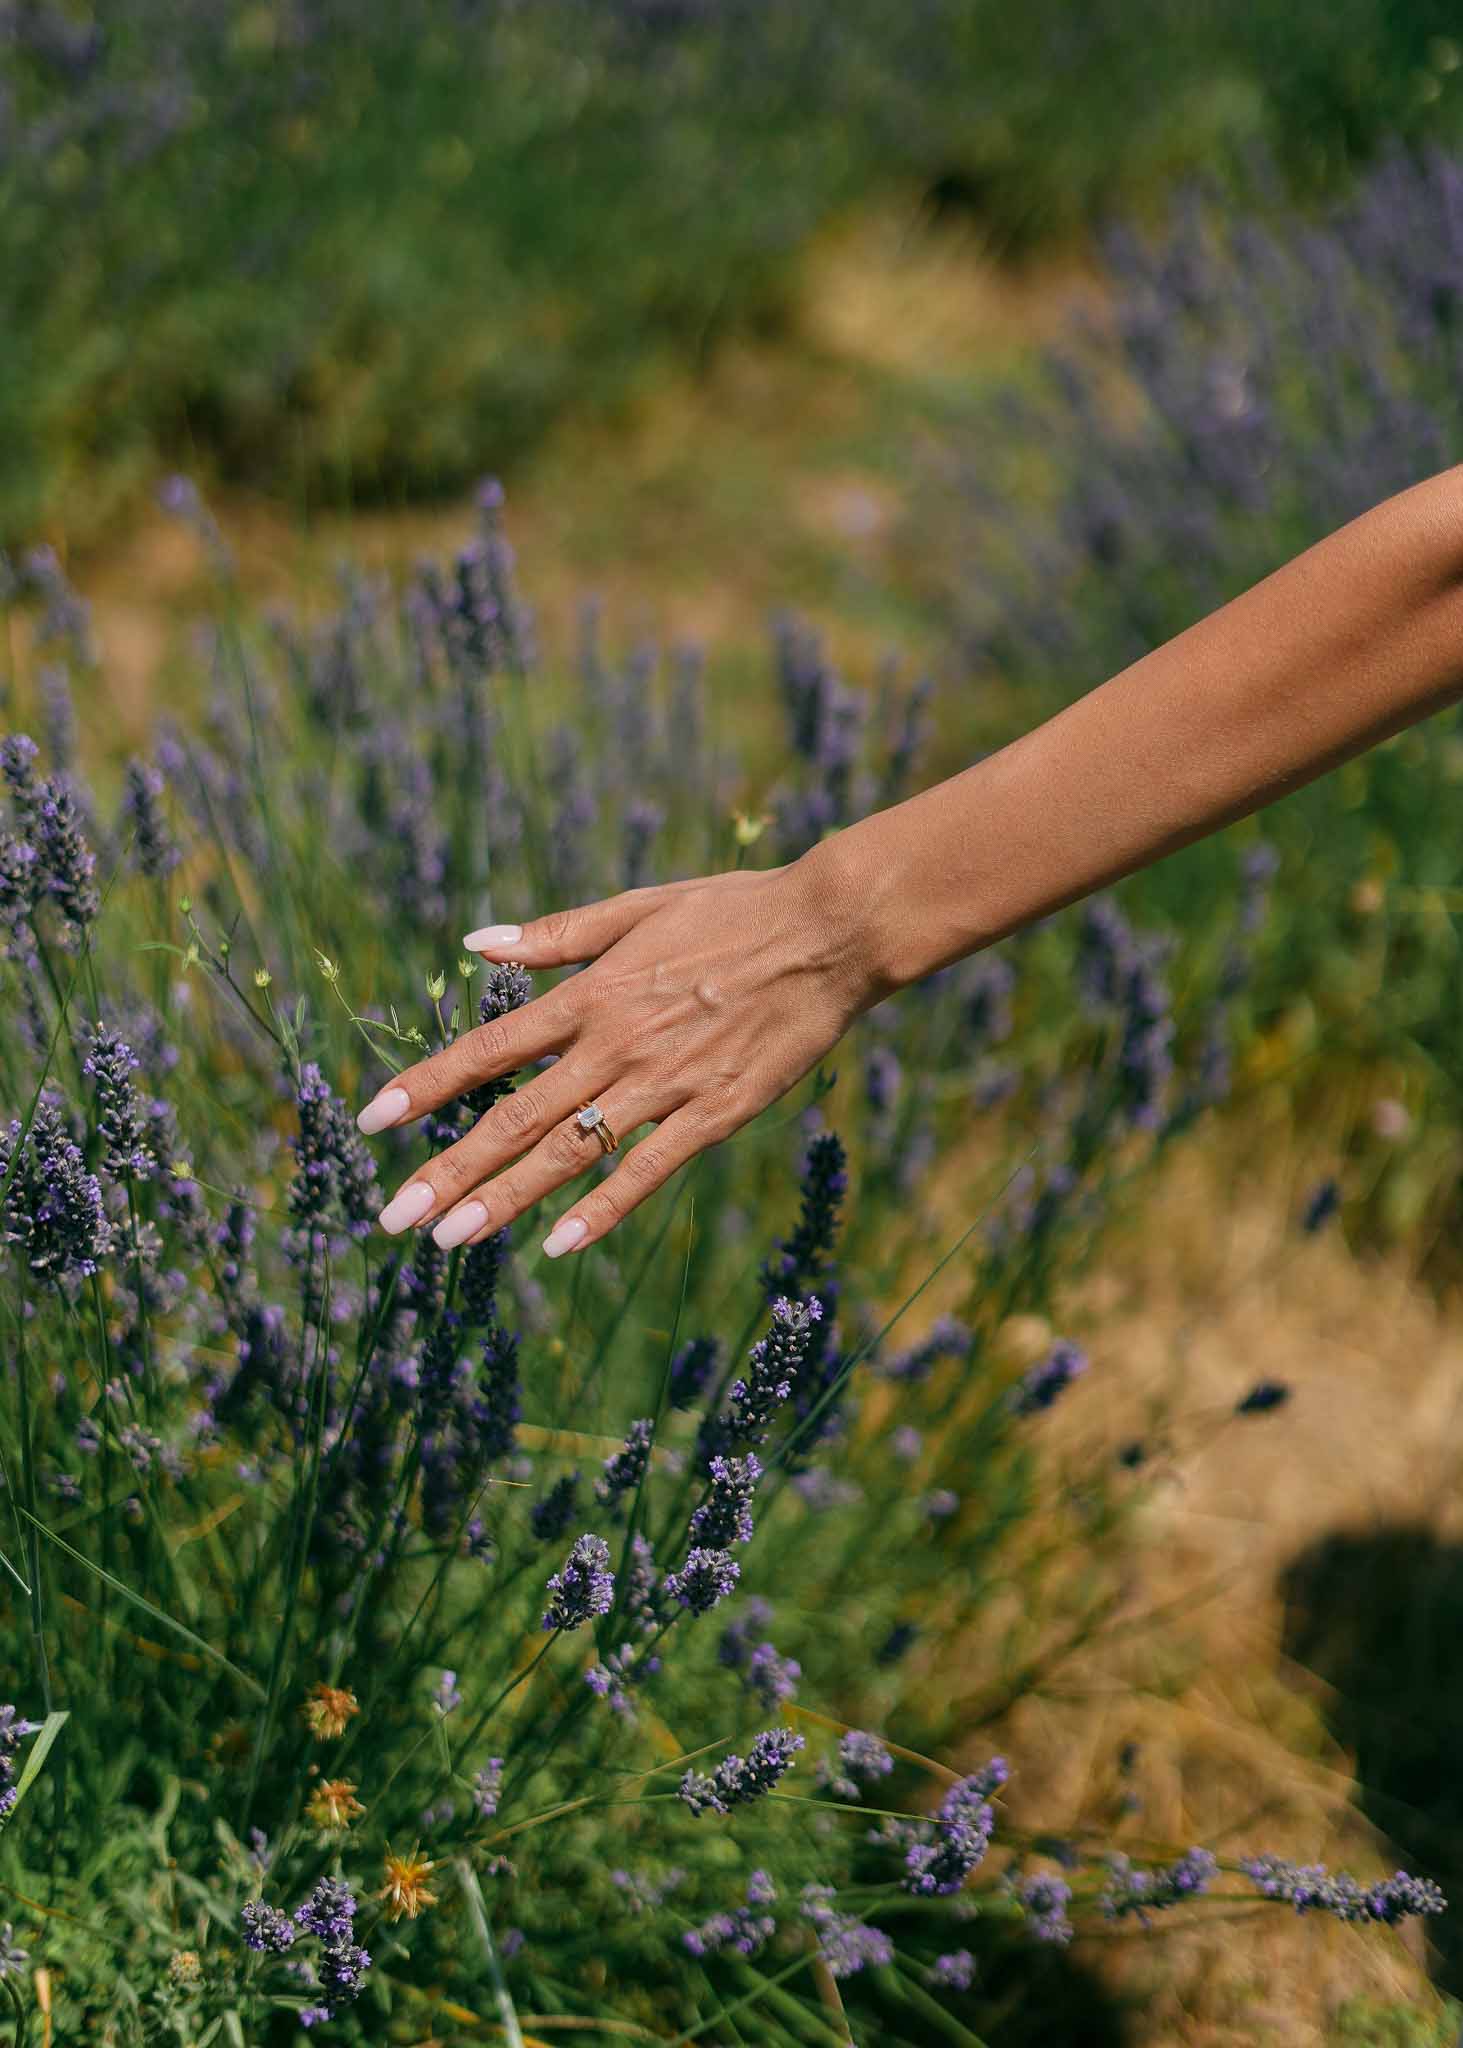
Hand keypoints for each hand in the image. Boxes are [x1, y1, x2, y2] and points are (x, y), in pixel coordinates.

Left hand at [355, 851, 875, 1257]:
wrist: (829, 932)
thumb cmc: (732, 911)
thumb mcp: (635, 908)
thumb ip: (553, 939)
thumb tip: (471, 943)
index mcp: (592, 994)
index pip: (489, 1048)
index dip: (427, 1085)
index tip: (373, 1120)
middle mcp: (615, 1044)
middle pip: (515, 1117)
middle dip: (448, 1170)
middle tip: (392, 1217)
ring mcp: (664, 1084)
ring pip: (569, 1152)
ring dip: (504, 1199)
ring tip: (448, 1241)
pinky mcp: (715, 1114)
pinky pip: (647, 1169)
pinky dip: (603, 1209)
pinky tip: (560, 1245)